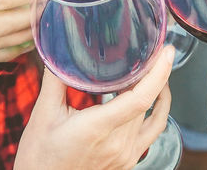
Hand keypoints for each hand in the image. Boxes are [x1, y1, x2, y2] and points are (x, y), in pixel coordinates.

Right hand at [15, 46, 174, 169]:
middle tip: (146, 50)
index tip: (166, 51)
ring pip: (150, 116)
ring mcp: (125, 156)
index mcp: (97, 128)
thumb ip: (56, 79)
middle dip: (150, 73)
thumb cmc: (40, 157)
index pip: (140, 99)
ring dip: (154, 90)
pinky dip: (157, 111)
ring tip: (150, 69)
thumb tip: (59, 49)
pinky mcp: (127, 162)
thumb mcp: (43, 114)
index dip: (158, 73)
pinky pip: (152, 132)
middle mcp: (117, 145)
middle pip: (146, 102)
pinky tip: (154, 97)